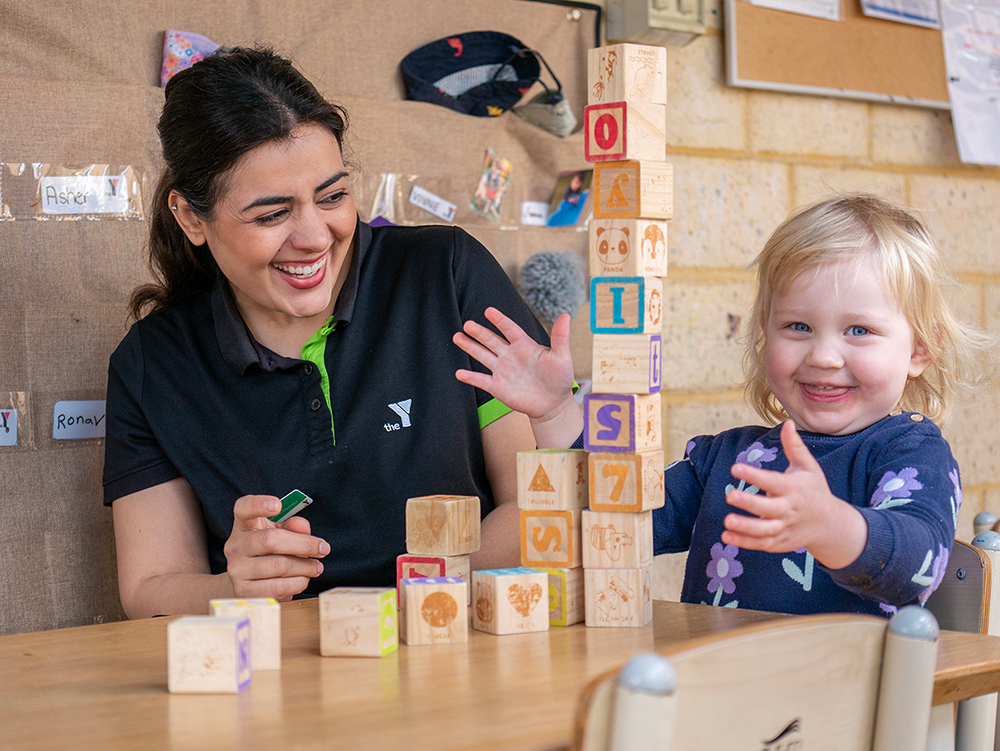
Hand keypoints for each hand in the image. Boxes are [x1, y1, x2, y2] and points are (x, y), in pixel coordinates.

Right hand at [224, 494, 329, 600]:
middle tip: (323, 548)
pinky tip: (303, 579)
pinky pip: (278, 587)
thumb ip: (294, 526)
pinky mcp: (244, 592)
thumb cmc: (272, 551)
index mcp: (244, 524)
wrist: (253, 582)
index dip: (259, 504)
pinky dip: (298, 583)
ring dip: (305, 566)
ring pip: (280, 566)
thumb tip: (302, 526)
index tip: (278, 505)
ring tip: (316, 567)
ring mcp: (236, 570)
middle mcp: (235, 545)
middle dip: (304, 544)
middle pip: (271, 540)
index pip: (244, 508)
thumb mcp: (283, 532)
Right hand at [453, 307, 576, 421]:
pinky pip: (481, 380)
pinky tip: (459, 373)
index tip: (489, 311)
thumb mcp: (562, 357)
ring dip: (470, 347)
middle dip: (479, 332)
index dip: (500, 320)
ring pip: (483, 356)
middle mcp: (510, 355)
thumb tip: (566, 315)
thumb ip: (560, 337)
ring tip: (457, 337)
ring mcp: (502, 371)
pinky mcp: (498, 387)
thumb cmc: (560, 378)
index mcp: (524, 345)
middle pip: (491, 340)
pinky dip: (470, 377)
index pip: (509, 329)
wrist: (553, 404)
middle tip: (467, 324)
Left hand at [721, 421, 866, 568]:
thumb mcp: (808, 467)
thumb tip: (787, 422)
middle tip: (729, 495)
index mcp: (793, 489)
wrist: (830, 524)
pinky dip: (744, 542)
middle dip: (749, 503)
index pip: (772, 481)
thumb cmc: (814, 489)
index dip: (754, 475)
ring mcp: (785, 528)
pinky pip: (761, 544)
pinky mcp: (780, 542)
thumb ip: (794, 446)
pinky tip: (726, 536)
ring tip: (727, 521)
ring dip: (745, 528)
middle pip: (768, 508)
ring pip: (764, 530)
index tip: (735, 467)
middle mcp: (789, 509)